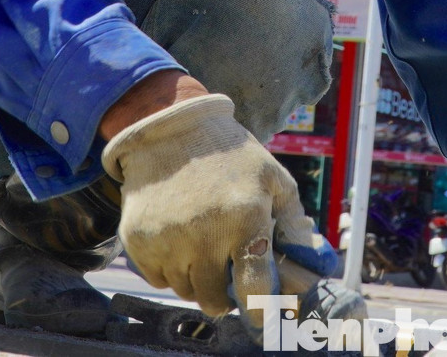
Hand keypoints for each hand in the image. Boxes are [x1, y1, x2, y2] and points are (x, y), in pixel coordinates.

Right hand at [101, 93, 338, 329]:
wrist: (170, 129)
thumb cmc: (230, 154)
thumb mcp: (273, 177)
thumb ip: (293, 221)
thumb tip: (308, 260)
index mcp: (244, 219)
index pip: (253, 288)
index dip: (258, 310)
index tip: (260, 317)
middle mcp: (204, 235)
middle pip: (213, 298)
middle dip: (224, 295)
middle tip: (226, 276)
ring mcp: (167, 240)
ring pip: (184, 290)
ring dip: (195, 279)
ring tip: (201, 247)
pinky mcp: (138, 240)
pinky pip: (156, 278)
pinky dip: (169, 269)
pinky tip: (178, 239)